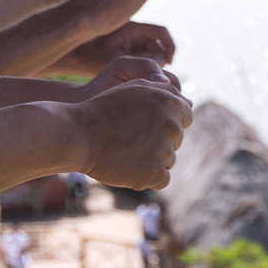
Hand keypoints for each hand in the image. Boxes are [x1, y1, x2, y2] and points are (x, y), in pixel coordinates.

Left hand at [62, 23, 176, 76]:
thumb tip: (165, 62)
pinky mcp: (124, 47)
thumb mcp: (120, 60)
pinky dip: (143, 64)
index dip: (170, 46)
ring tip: (142, 76)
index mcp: (132, 27)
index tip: (169, 63)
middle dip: (160, 57)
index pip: (162, 32)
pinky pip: (141, 54)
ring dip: (152, 62)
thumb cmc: (92, 57)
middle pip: (158, 42)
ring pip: (151, 50)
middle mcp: (133, 30)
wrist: (72, 57)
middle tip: (155, 74)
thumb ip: (145, 61)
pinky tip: (135, 76)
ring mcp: (129, 38)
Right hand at [69, 62, 191, 189]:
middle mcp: (172, 126)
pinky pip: (162, 179)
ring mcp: (164, 151)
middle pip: (176, 140)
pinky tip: (131, 168)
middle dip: (160, 140)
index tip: (147, 125)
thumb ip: (164, 92)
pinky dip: (149, 177)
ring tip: (127, 152)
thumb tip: (187, 102)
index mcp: (171, 103)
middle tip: (132, 139)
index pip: (186, 117)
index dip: (167, 121)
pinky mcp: (154, 174)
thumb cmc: (104, 109)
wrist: (79, 134)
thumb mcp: (134, 88)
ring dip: (152, 158)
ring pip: (169, 160)